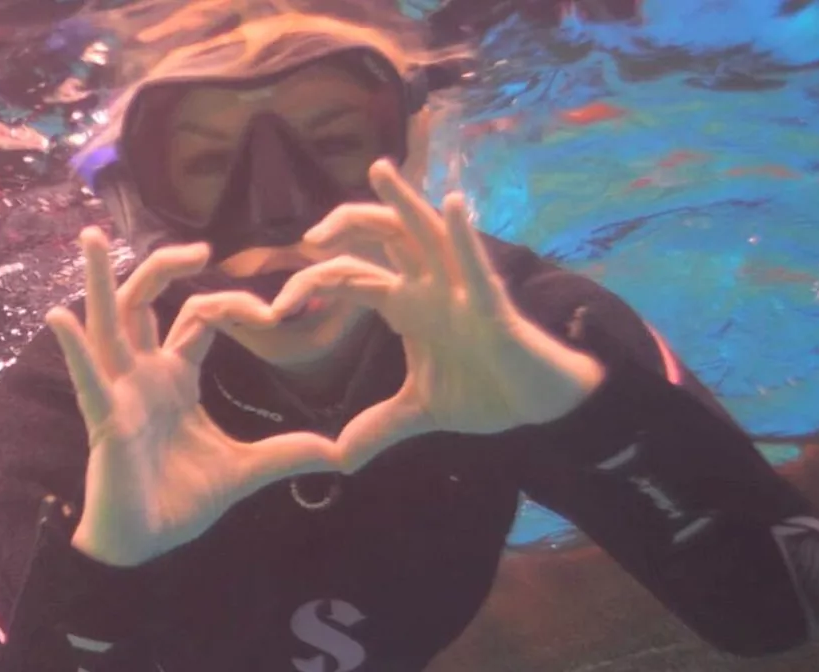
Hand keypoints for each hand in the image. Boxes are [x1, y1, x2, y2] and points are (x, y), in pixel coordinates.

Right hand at [45, 228, 339, 566]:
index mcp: (174, 378)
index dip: (230, 304)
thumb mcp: (244, 471)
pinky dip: (73, 348)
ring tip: (93, 236)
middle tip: (198, 247)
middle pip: (144, 302)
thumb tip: (340, 455)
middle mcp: (142, 374)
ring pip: (107, 322)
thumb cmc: (181, 501)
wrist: (146, 543)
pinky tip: (61, 316)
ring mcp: (119, 391)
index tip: (271, 313)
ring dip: (99, 280)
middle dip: (161, 266)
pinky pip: (87, 378)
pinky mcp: (105, 418)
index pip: (197, 318)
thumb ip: (287, 454)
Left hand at [271, 160, 605, 468]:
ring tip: (379, 170)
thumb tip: (340, 458)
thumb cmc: (487, 390)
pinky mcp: (492, 306)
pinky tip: (451, 204)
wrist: (540, 406)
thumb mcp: (420, 412)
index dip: (313, 284)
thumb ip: (380, 426)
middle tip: (311, 239)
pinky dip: (463, 236)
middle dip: (346, 226)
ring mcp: (460, 291)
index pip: (350, 278)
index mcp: (406, 304)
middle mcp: (429, 286)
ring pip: (426, 233)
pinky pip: (476, 266)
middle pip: (382, 237)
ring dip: (403, 202)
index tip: (277, 308)